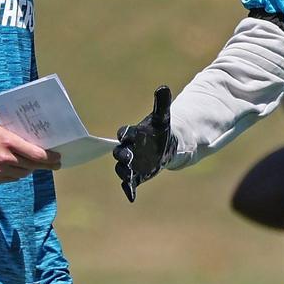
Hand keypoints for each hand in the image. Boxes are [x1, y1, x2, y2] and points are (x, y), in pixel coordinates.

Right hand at [0, 123, 60, 182]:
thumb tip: (34, 141)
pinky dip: (20, 173)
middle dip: (47, 165)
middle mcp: (7, 158)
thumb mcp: (0, 129)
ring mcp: (1, 170)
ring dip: (32, 169)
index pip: (36, 154)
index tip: (58, 157)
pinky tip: (21, 168)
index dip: (50, 157)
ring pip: (25, 173)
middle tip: (56, 165)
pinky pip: (14, 178)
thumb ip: (16, 136)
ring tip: (37, 165)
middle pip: (33, 165)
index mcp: (9, 142)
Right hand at [112, 86, 175, 201]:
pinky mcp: (135, 176)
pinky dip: (129, 190)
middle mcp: (128, 149)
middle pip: (120, 152)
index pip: (125, 133)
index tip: (125, 134)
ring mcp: (130, 164)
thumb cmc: (158, 131)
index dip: (125, 133)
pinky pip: (129, 184)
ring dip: (123, 172)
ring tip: (127, 177)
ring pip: (122, 169)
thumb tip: (163, 87)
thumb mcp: (162, 118)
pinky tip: (131, 197)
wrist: (162, 147)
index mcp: (132, 134)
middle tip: (126, 157)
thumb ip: (161, 104)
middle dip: (122, 155)